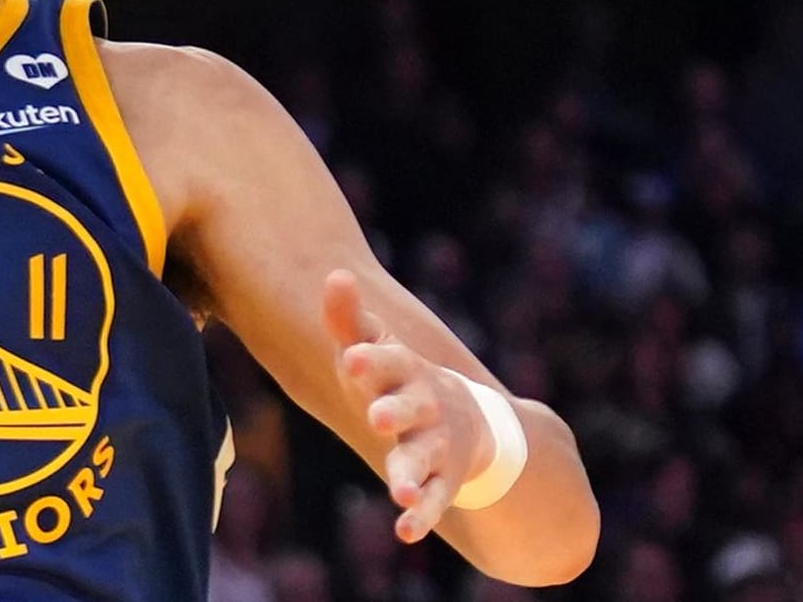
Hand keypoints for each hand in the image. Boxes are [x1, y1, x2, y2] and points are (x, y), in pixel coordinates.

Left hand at [324, 272, 490, 543]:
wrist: (467, 419)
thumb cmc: (401, 378)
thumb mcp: (376, 348)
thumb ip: (349, 319)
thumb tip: (335, 273)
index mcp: (405, 371)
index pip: (387, 360)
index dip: (370, 359)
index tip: (351, 357)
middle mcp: (424, 406)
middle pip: (409, 409)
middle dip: (395, 412)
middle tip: (377, 418)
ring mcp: (436, 444)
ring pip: (423, 458)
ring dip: (410, 473)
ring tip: (400, 490)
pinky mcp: (442, 480)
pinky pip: (433, 500)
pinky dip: (420, 515)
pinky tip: (405, 530)